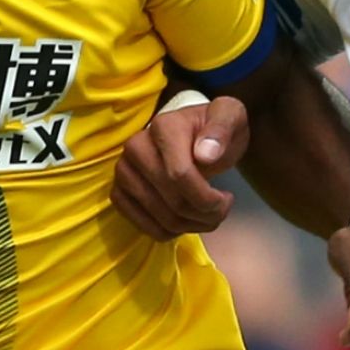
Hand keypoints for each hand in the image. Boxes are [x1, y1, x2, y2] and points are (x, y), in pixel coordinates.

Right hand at [110, 95, 249, 239]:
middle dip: (204, 214)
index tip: (228, 197)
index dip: (207, 197)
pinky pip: (145, 227)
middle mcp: (136, 147)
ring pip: (162, 218)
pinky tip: (187, 219)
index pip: (180, 175)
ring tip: (208, 214)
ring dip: (192, 226)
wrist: (196, 134)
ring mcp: (123, 171)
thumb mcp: (230, 116)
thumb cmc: (214, 128)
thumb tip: (205, 155)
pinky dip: (172, 232)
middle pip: (173, 200)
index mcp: (163, 127)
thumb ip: (222, 128)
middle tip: (222, 209)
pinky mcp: (119, 192)